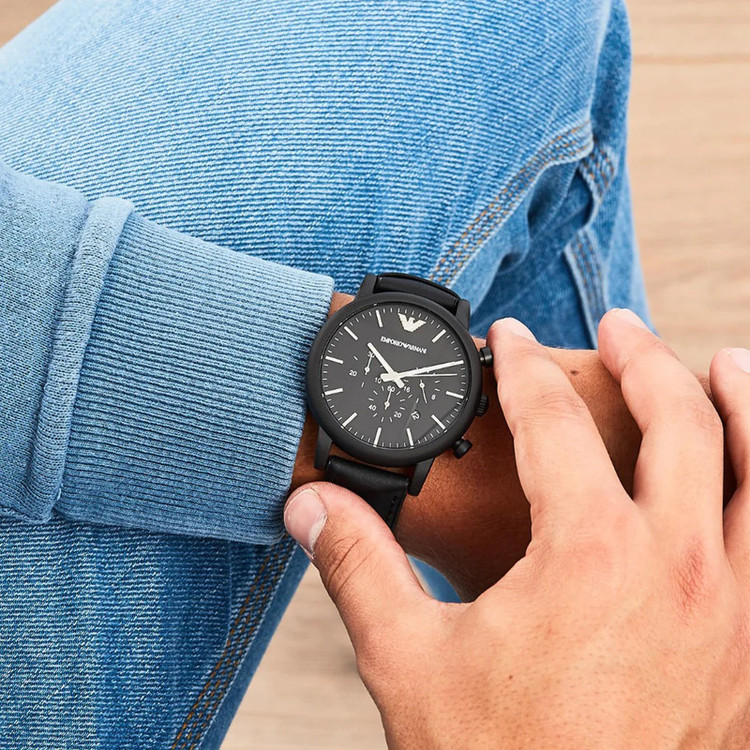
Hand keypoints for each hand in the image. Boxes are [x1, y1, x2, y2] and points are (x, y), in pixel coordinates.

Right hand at [285, 310, 749, 748]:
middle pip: (678, 421)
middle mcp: (676, 568)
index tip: (509, 341)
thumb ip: (359, 568)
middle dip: (642, 359)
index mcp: (589, 555)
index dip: (523, 370)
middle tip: (616, 328)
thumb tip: (312, 508)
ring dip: (746, 406)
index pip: (552, 423)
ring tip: (725, 364)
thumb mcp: (408, 661)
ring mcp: (732, 611)